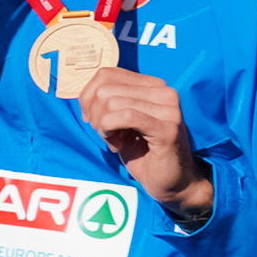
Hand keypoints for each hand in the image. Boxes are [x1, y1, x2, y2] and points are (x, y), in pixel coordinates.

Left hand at [70, 64, 212, 225]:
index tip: (92, 119)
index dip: (88, 96)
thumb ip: (107, 102)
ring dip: (103, 126)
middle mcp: (165, 92)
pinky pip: (125, 117)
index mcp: (153, 85)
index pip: (106, 74)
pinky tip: (116, 145)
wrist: (171, 182)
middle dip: (95, 115)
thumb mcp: (120, 122)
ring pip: (112, 102)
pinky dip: (110, 131)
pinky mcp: (167, 128)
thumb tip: (84, 94)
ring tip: (114, 141)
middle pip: (105, 89)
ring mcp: (169, 109)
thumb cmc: (143, 153)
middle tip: (105, 134)